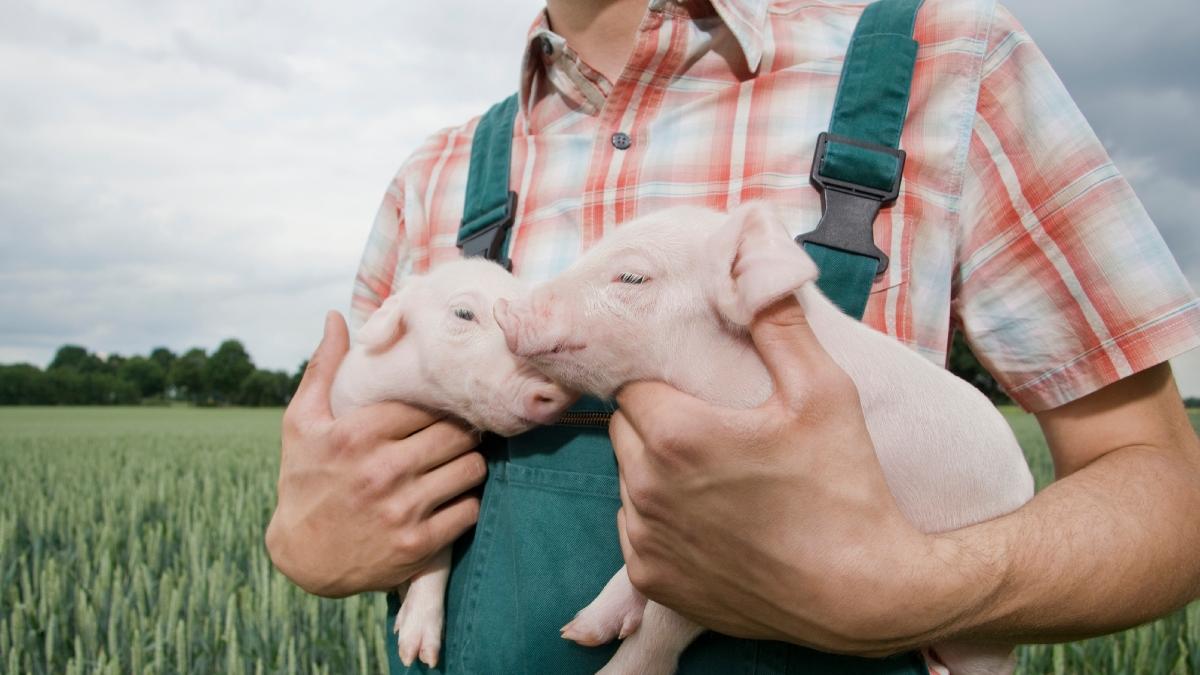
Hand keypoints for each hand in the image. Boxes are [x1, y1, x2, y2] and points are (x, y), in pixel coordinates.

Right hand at [265, 311, 485, 596]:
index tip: (443, 405)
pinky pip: (470, 510)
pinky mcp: (419, 545)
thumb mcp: (302, 422)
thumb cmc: (304, 479)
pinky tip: (451, 497)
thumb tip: (336, 316)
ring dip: (470, 464)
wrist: (302, 557)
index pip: (428, 402)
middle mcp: (383, 470)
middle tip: (459, 432)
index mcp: (358, 434)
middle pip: (458, 433)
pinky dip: (467, 502)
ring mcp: (404, 510)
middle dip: (463, 430)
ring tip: (458, 462)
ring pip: (472, 469)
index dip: (440, 402)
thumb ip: (324, 367)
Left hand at [611, 296, 962, 655]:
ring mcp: (646, 540)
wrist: (864, 593)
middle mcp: (646, 489)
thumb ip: (779, 325)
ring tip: (719, 480)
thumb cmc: (845, 488)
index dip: (667, 384)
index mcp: (676, 434)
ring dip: (656, 472)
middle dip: (659, 423)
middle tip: (718, 434)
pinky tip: (712, 522)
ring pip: (627, 480)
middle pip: (625, 430)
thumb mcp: (824, 393)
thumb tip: (756, 265)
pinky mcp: (653, 580)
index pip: (634, 385)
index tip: (701, 395)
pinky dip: (662, 521)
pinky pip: (636, 530)